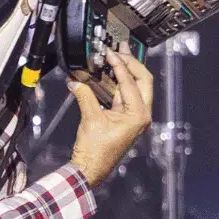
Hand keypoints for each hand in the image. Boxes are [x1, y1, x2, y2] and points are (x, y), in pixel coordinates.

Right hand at [67, 46, 154, 186]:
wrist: (90, 169)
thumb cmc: (95, 152)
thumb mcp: (90, 119)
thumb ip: (85, 95)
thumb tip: (76, 81)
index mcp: (139, 115)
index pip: (131, 82)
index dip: (120, 65)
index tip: (110, 53)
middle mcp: (141, 115)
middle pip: (142, 80)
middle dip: (132, 63)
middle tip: (122, 49)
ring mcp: (134, 116)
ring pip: (134, 86)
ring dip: (125, 71)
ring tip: (117, 55)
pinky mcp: (125, 118)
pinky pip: (124, 94)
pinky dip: (117, 82)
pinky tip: (109, 72)